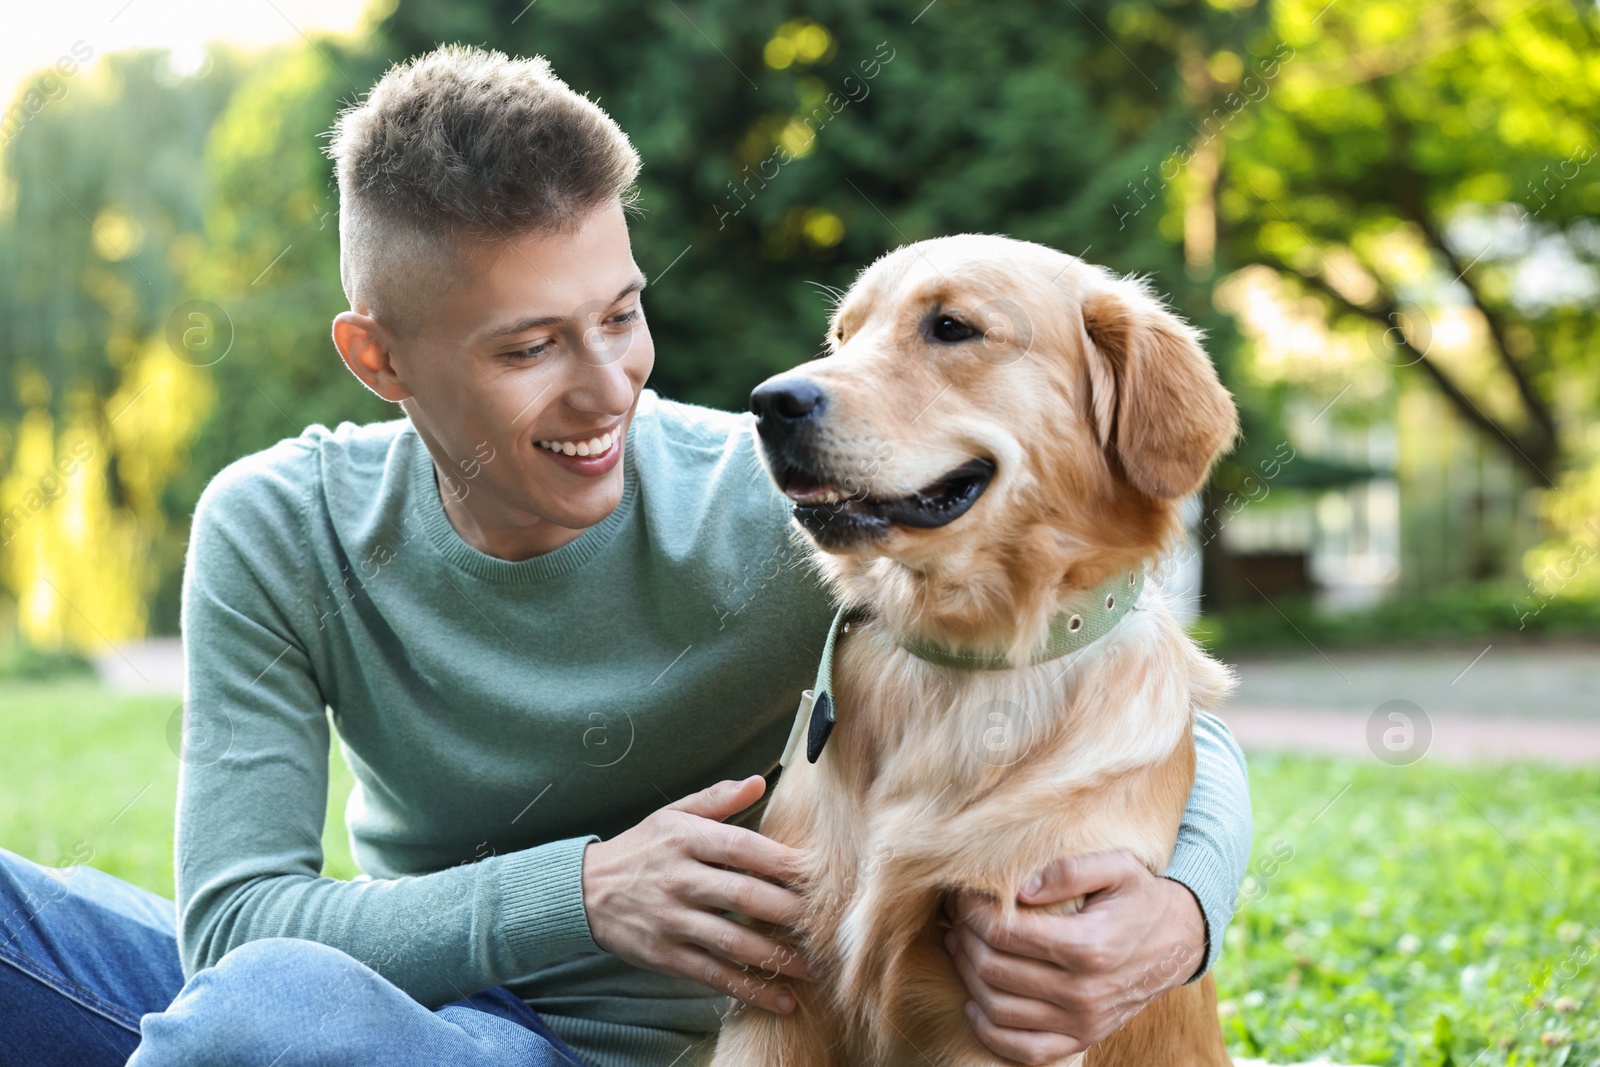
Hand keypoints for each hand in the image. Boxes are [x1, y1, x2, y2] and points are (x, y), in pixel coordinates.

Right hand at [581, 775, 812, 1013]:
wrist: (584, 891)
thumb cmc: (641, 848)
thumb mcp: (672, 814)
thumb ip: (717, 799)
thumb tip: (759, 783)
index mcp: (686, 838)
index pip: (743, 848)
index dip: (783, 862)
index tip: (819, 874)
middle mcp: (680, 879)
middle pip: (744, 896)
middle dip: (790, 912)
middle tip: (828, 924)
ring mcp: (672, 920)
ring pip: (733, 942)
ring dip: (778, 958)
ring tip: (816, 967)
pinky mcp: (666, 955)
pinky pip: (713, 975)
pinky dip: (749, 989)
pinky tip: (782, 1000)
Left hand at [942, 851, 1205, 1064]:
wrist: (1180, 941)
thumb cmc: (1141, 897)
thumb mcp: (1117, 867)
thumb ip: (1068, 870)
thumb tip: (1020, 889)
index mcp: (1088, 946)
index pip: (1005, 933)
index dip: (972, 913)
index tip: (961, 895)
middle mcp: (1084, 991)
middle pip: (995, 969)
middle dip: (964, 939)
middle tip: (955, 917)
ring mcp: (1083, 1021)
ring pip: (999, 1009)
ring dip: (968, 977)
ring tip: (959, 947)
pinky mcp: (1083, 1039)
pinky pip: (1025, 1051)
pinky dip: (991, 1032)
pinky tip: (975, 1003)